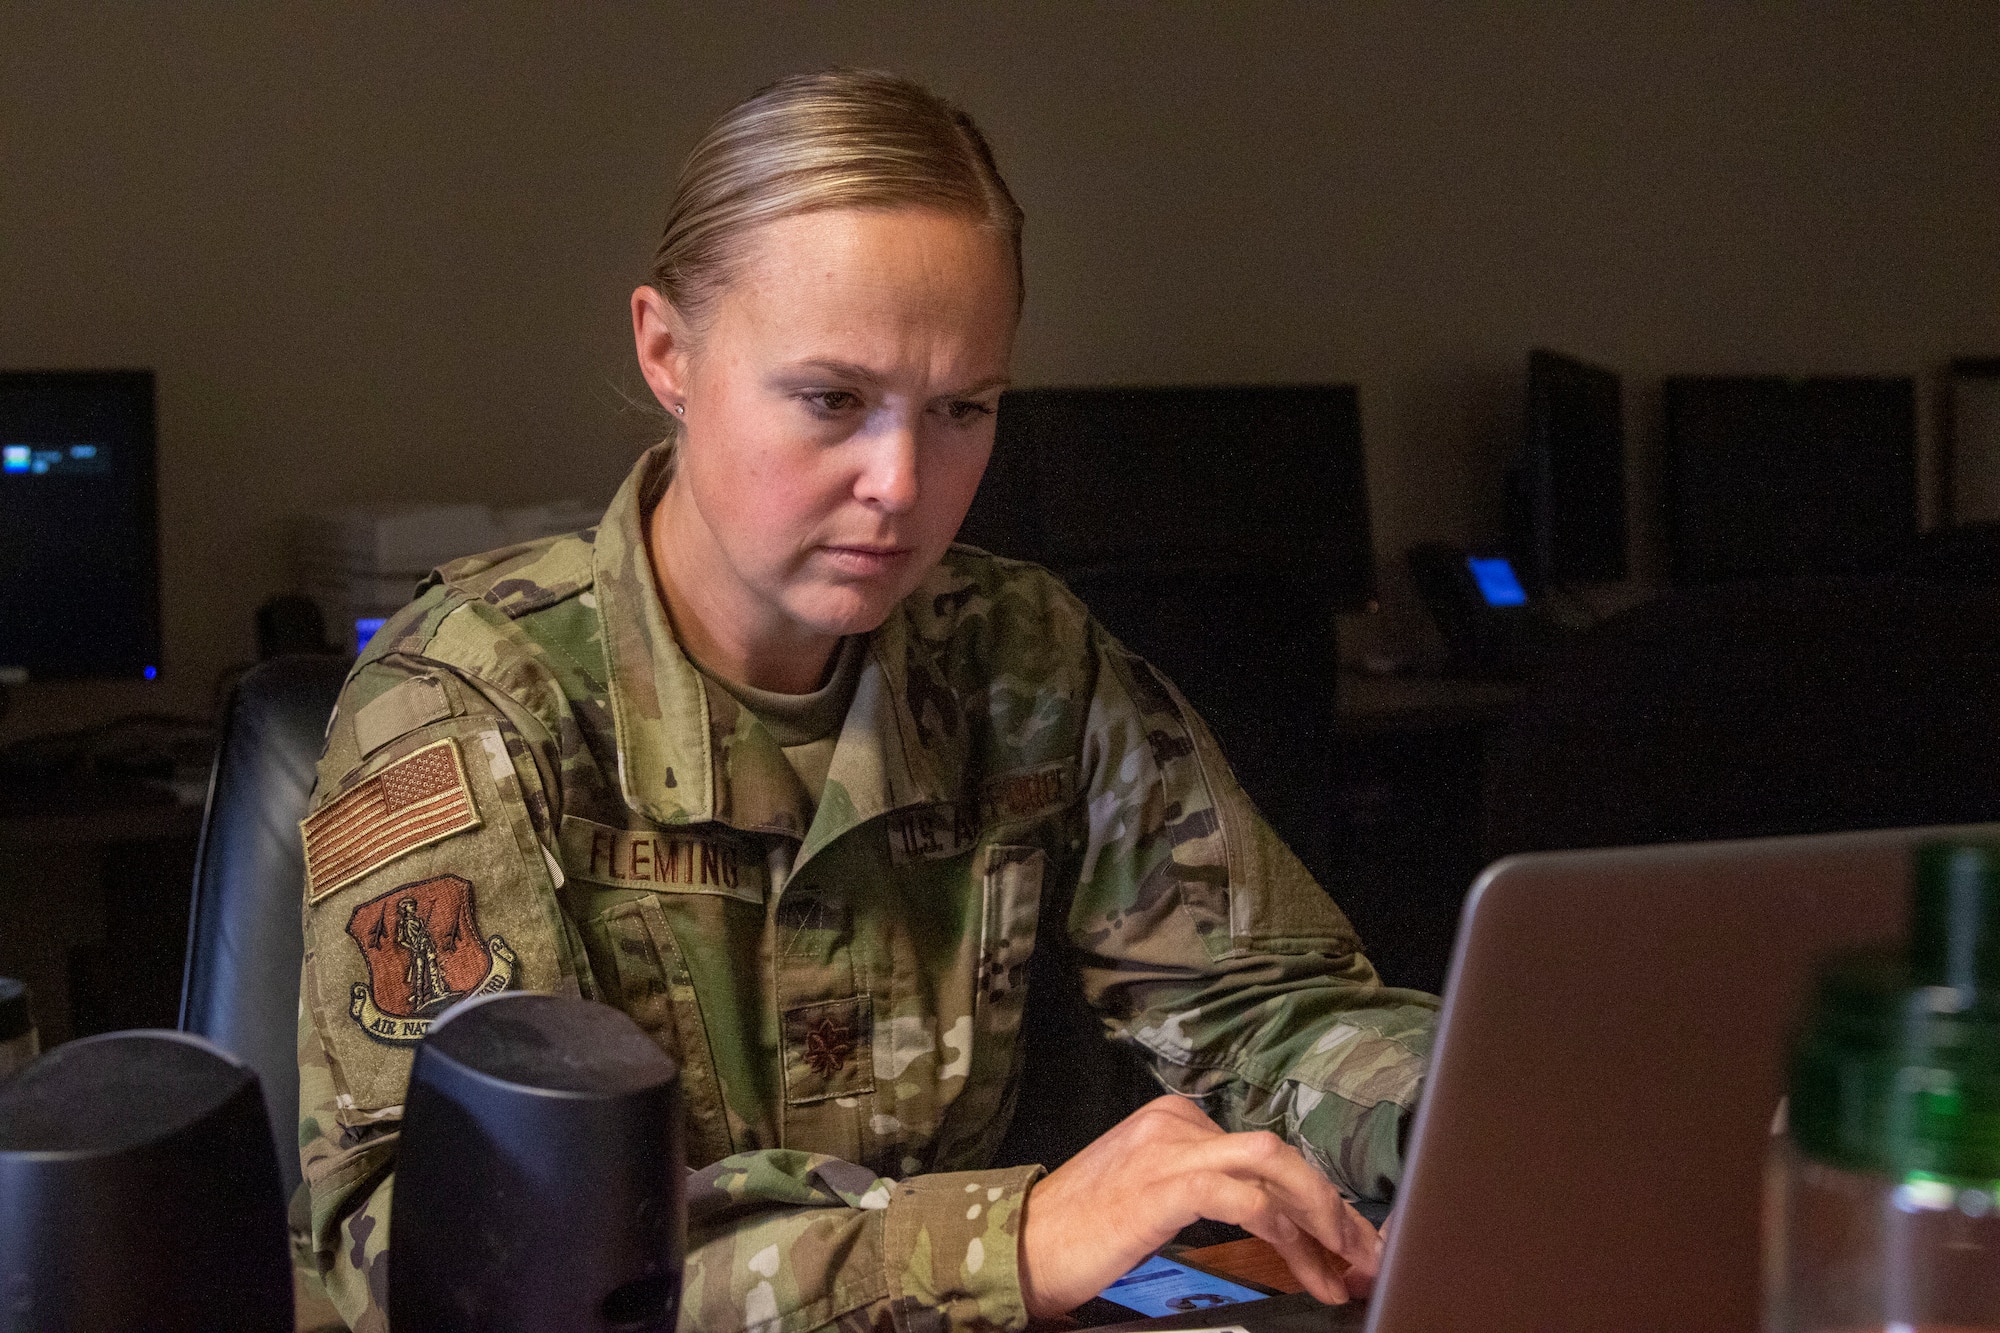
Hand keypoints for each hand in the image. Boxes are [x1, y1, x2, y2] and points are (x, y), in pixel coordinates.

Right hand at [1017, 1095, 1381, 1317]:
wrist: (1017, 1247)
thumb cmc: (1079, 1234)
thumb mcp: (1149, 1197)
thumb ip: (1203, 1189)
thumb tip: (1274, 1220)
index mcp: (1174, 1118)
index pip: (1264, 1153)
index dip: (1314, 1198)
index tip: (1344, 1240)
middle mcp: (1177, 1120)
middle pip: (1280, 1155)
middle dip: (1333, 1208)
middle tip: (1366, 1253)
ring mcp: (1172, 1148)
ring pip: (1276, 1167)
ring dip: (1324, 1219)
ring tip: (1350, 1265)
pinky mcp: (1166, 1184)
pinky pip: (1248, 1200)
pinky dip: (1288, 1236)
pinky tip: (1305, 1269)